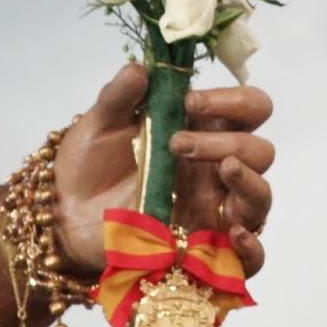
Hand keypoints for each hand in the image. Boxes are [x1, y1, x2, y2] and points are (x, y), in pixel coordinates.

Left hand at [53, 63, 273, 279]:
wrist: (64, 214)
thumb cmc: (90, 162)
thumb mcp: (98, 123)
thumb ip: (119, 96)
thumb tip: (141, 68)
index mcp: (203, 131)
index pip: (250, 109)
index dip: (233, 100)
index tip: (190, 102)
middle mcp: (217, 170)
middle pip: (260, 151)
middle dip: (226, 141)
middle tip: (175, 144)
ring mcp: (214, 211)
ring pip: (261, 197)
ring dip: (248, 181)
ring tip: (222, 170)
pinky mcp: (204, 251)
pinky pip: (251, 258)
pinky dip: (252, 248)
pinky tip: (232, 234)